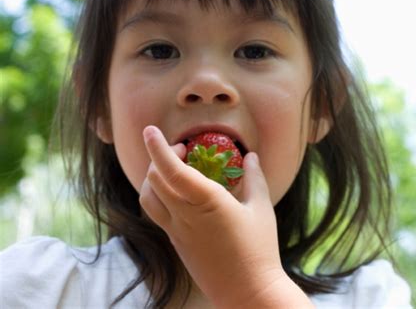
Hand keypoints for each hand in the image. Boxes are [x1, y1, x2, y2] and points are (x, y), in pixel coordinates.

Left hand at [139, 125, 289, 307]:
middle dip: (160, 157)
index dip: (158, 148)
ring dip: (153, 177)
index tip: (150, 130)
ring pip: (148, 198)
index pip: (172, 170)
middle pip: (154, 180)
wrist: (246, 291)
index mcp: (206, 202)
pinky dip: (157, 194)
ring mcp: (176, 231)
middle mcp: (184, 216)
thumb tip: (250, 155)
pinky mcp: (176, 242)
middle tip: (182, 149)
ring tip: (172, 169)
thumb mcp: (261, 208)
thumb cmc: (258, 249)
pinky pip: (157, 213)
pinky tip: (177, 193)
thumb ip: (254, 178)